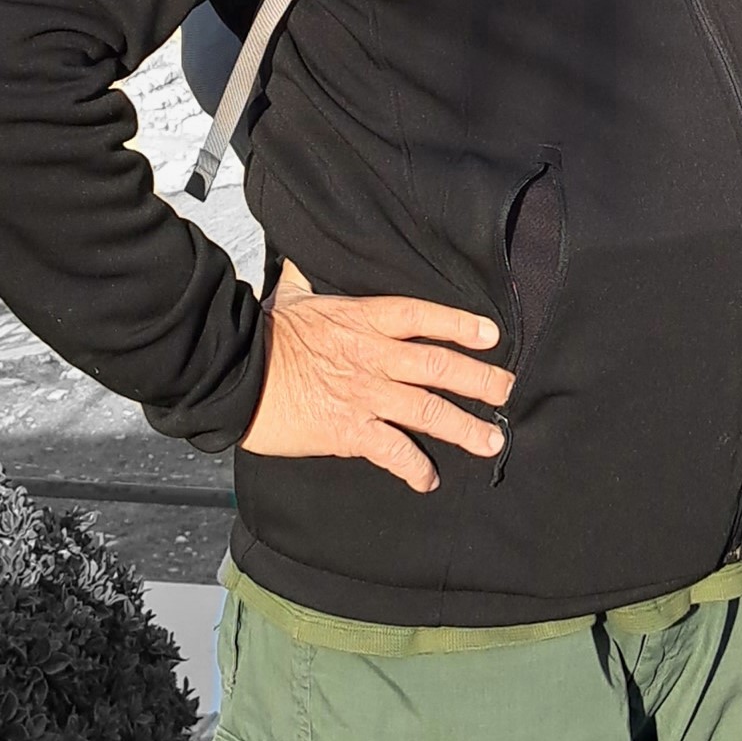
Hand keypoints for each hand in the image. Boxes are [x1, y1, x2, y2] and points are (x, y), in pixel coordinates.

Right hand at [240, 269, 515, 491]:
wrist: (233, 374)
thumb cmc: (260, 334)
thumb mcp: (289, 297)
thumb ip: (306, 280)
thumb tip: (301, 261)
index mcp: (362, 319)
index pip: (423, 316)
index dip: (460, 324)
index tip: (492, 335)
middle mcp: (373, 356)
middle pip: (439, 365)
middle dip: (480, 379)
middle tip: (508, 390)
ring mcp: (364, 395)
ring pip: (428, 410)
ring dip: (465, 427)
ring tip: (492, 440)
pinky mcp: (348, 432)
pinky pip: (394, 451)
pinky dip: (415, 468)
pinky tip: (429, 479)